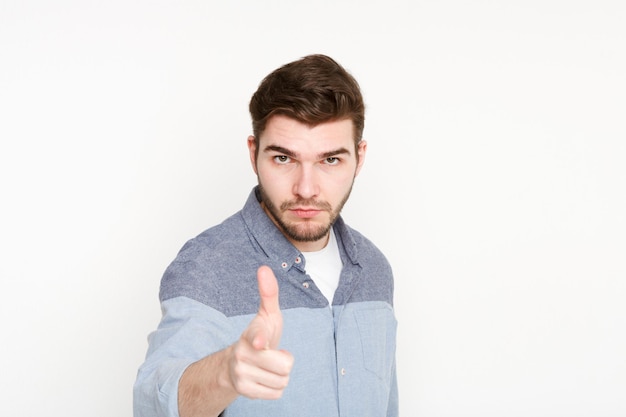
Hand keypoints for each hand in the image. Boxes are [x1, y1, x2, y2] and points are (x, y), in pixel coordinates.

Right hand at [228, 266, 293, 399]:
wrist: (237, 364)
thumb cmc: (260, 335)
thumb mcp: (267, 315)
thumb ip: (269, 293)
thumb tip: (264, 268)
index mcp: (251, 334)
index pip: (257, 336)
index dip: (260, 339)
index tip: (261, 342)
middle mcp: (242, 354)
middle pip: (285, 365)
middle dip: (286, 361)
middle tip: (275, 354)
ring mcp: (242, 374)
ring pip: (283, 381)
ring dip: (281, 375)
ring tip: (269, 367)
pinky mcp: (245, 391)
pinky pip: (277, 393)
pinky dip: (276, 387)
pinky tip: (265, 378)